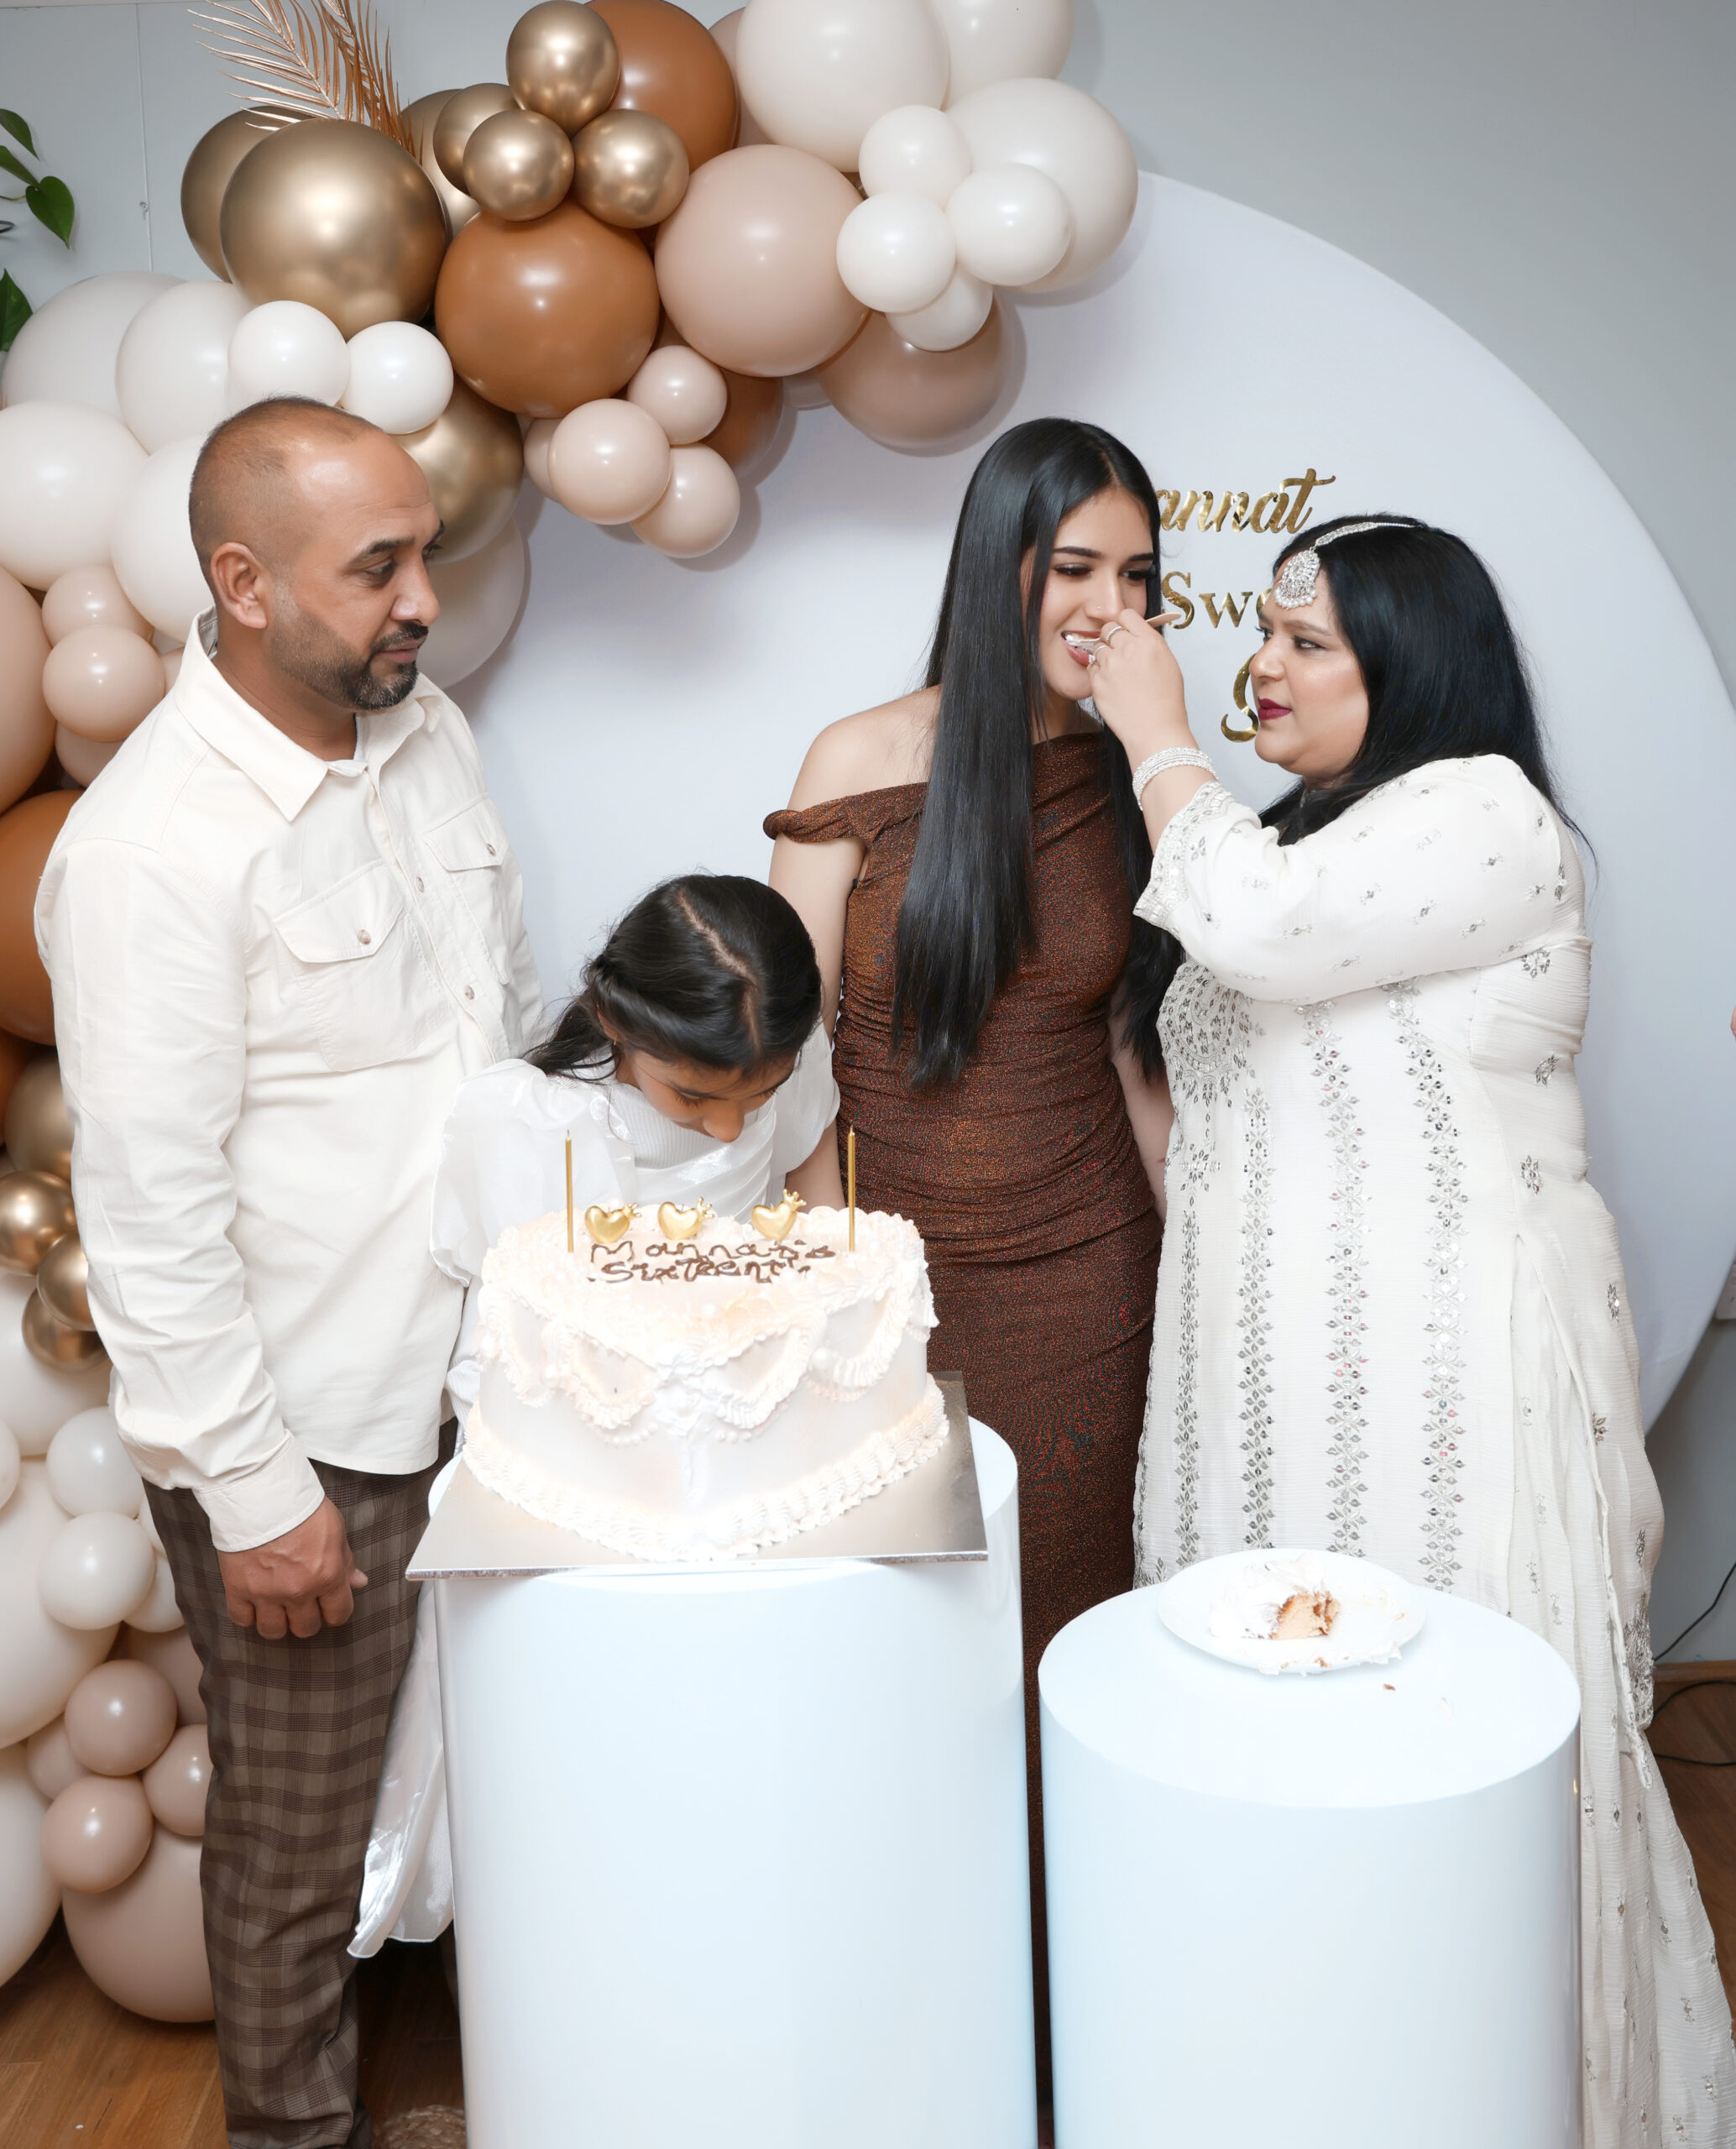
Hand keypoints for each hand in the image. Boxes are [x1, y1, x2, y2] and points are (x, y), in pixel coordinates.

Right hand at [217, 1496, 367, 1639]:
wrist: (261, 1493)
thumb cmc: (301, 1506)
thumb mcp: (335, 1529)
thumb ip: (345, 1561)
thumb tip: (357, 1582)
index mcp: (327, 1576)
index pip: (338, 1615)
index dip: (335, 1612)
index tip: (329, 1606)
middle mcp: (298, 1591)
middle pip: (306, 1628)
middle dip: (307, 1618)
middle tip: (302, 1604)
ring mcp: (266, 1593)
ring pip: (274, 1631)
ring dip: (277, 1622)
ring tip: (277, 1607)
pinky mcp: (238, 1589)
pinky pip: (242, 1620)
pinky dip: (248, 1615)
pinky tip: (253, 1602)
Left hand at [1088, 608, 1194, 762]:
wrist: (1155, 730)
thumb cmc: (1165, 702)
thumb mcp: (1168, 663)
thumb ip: (1150, 644)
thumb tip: (1136, 633)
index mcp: (1149, 642)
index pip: (1127, 615)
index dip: (1124, 623)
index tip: (1124, 630)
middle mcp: (1128, 649)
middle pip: (1108, 629)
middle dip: (1112, 638)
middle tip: (1119, 653)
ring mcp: (1110, 665)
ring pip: (1098, 648)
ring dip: (1104, 656)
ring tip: (1118, 674)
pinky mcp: (1097, 682)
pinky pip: (1091, 668)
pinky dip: (1098, 673)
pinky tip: (1112, 685)